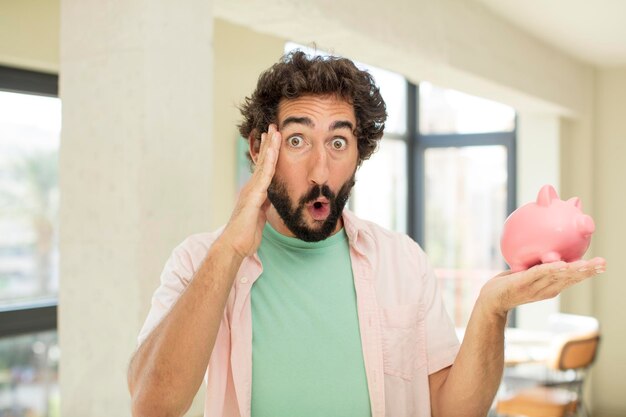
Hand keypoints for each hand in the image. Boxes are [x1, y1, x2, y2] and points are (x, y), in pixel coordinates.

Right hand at [220, 125, 280, 258]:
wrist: (234, 246)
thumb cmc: (245, 236)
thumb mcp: (259, 217)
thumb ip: (263, 206)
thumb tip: (268, 199)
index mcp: (254, 193)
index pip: (263, 169)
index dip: (268, 154)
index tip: (273, 140)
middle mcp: (251, 188)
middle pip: (262, 161)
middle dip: (268, 144)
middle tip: (273, 127)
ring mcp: (252, 190)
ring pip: (263, 164)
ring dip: (270, 147)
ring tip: (274, 131)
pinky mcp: (254, 196)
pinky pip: (264, 176)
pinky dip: (269, 162)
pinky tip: (273, 151)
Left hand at [479, 257, 606, 317]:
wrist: (490, 300)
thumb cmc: (509, 285)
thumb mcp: (527, 274)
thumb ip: (539, 265)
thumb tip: (550, 250)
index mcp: (550, 287)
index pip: (572, 278)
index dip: (587, 272)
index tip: (602, 265)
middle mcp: (546, 289)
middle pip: (570, 279)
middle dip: (587, 272)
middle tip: (603, 264)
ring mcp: (535, 287)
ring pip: (558, 277)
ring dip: (574, 271)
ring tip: (588, 265)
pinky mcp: (522, 283)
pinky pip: (538, 274)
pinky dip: (551, 270)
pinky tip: (563, 265)